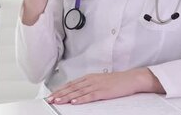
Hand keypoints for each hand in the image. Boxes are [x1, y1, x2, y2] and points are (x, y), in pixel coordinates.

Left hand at [47, 68, 163, 104]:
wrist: (131, 79)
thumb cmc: (117, 81)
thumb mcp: (100, 81)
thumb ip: (89, 84)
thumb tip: (78, 91)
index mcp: (90, 77)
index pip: (71, 84)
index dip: (60, 89)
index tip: (52, 94)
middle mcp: (91, 80)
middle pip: (72, 87)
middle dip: (59, 94)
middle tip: (49, 99)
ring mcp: (97, 85)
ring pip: (78, 92)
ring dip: (66, 97)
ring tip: (57, 101)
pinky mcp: (103, 91)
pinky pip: (90, 96)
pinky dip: (81, 99)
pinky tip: (74, 102)